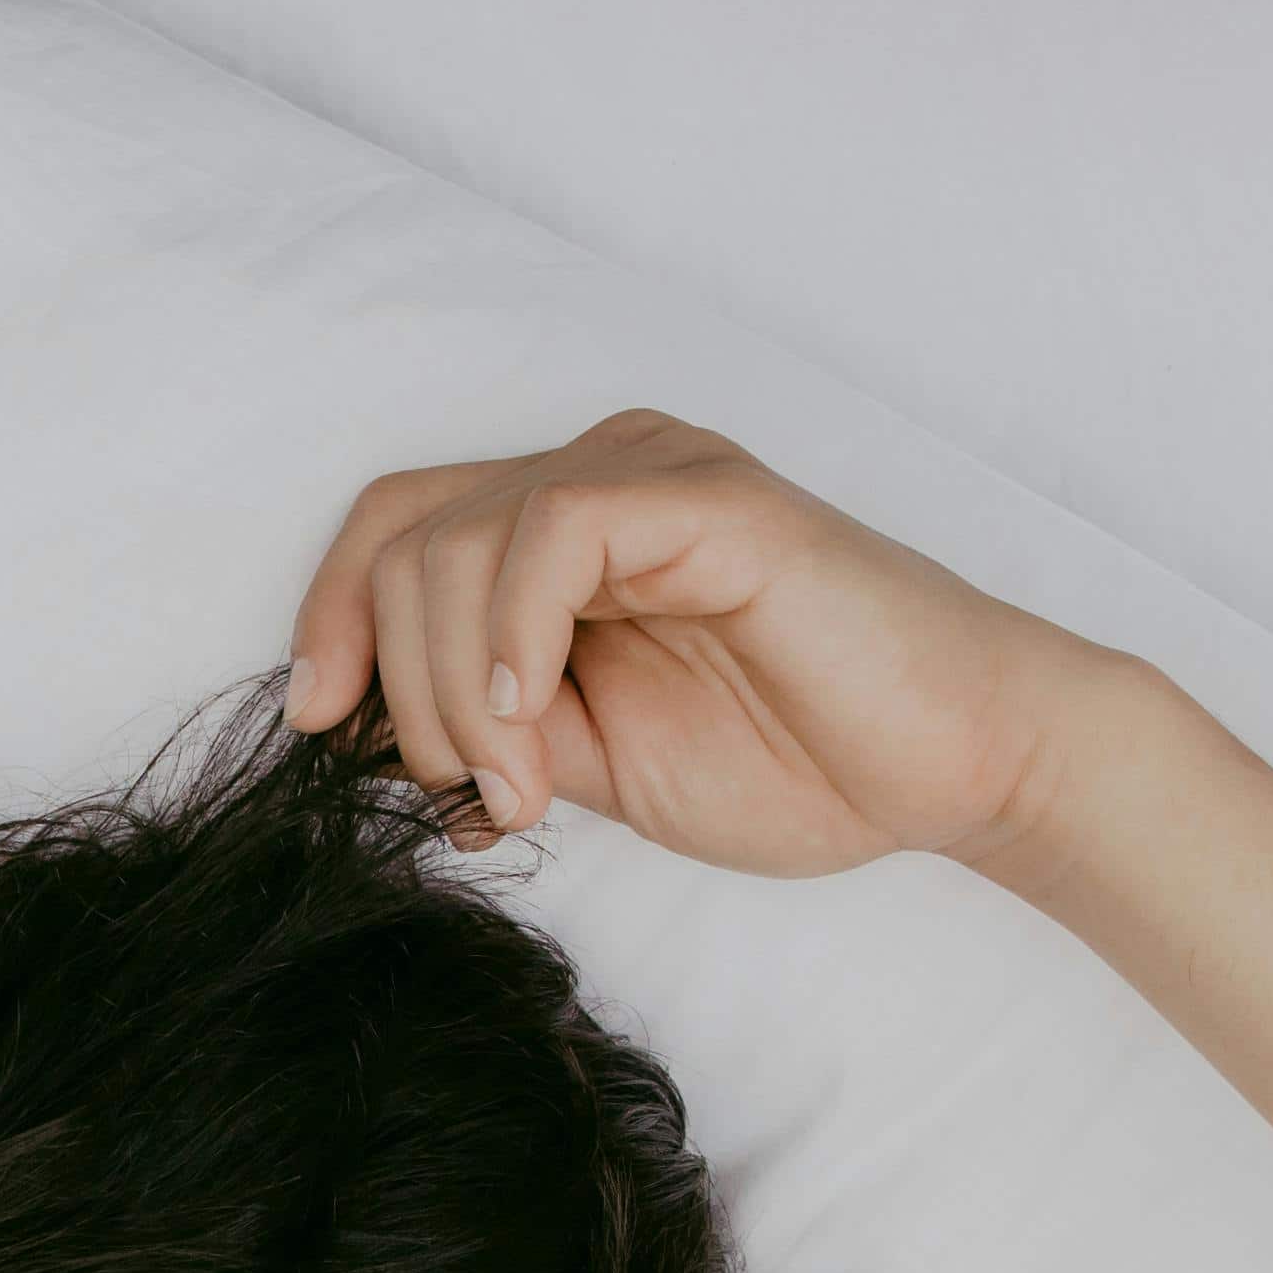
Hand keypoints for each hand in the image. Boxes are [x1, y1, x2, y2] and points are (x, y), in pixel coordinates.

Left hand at [284, 411, 1116, 877]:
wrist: (953, 768)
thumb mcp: (596, 764)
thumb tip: (378, 746)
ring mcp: (655, 475)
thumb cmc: (798, 761)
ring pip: (457, 538)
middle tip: (473, 797)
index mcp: (565, 534)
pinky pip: (552, 528)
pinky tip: (536, 722)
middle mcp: (601, 477)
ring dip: (453, 692)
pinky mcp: (709, 499)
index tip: (320, 732)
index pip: (392, 531)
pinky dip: (510, 637)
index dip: (330, 623)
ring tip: (522, 790)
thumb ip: (494, 733)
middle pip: (402, 537)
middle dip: (398, 690)